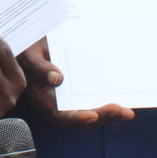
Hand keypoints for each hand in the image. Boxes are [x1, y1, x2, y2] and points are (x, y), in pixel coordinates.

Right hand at [18, 39, 133, 128]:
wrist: (36, 40)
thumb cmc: (29, 48)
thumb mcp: (30, 54)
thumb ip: (39, 67)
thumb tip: (56, 79)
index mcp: (44, 98)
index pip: (60, 116)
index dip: (77, 118)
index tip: (92, 115)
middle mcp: (58, 103)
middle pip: (81, 118)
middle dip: (103, 116)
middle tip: (123, 111)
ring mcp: (71, 98)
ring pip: (92, 113)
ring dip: (110, 114)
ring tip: (127, 112)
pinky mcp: (81, 91)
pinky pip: (96, 101)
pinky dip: (109, 104)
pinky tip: (124, 100)